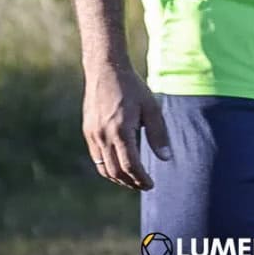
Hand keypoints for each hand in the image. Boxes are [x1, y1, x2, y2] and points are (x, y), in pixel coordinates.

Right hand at [82, 62, 171, 189]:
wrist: (105, 69)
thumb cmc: (132, 87)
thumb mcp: (151, 107)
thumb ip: (158, 134)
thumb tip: (165, 158)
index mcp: (120, 130)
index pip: (130, 166)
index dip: (141, 179)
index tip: (151, 184)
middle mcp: (103, 135)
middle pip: (116, 171)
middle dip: (131, 182)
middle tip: (144, 185)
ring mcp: (93, 134)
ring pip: (104, 168)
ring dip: (118, 178)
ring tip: (132, 180)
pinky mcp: (88, 131)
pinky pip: (96, 158)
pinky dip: (107, 167)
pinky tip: (119, 166)